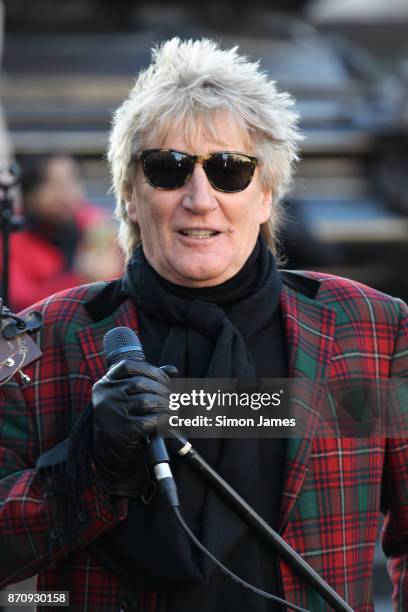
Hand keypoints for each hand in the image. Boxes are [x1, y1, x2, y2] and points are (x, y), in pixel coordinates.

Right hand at [91, 359, 176, 489]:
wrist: (111, 452)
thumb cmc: (124, 419)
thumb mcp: (130, 396)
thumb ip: (148, 380)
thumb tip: (172, 370)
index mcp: (105, 384)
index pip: (128, 366)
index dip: (150, 370)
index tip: (164, 379)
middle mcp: (105, 396)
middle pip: (140, 383)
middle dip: (163, 390)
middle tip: (173, 399)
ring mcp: (112, 413)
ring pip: (147, 401)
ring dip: (166, 405)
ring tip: (174, 410)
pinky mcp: (122, 431)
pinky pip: (150, 420)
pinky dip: (164, 420)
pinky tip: (170, 421)